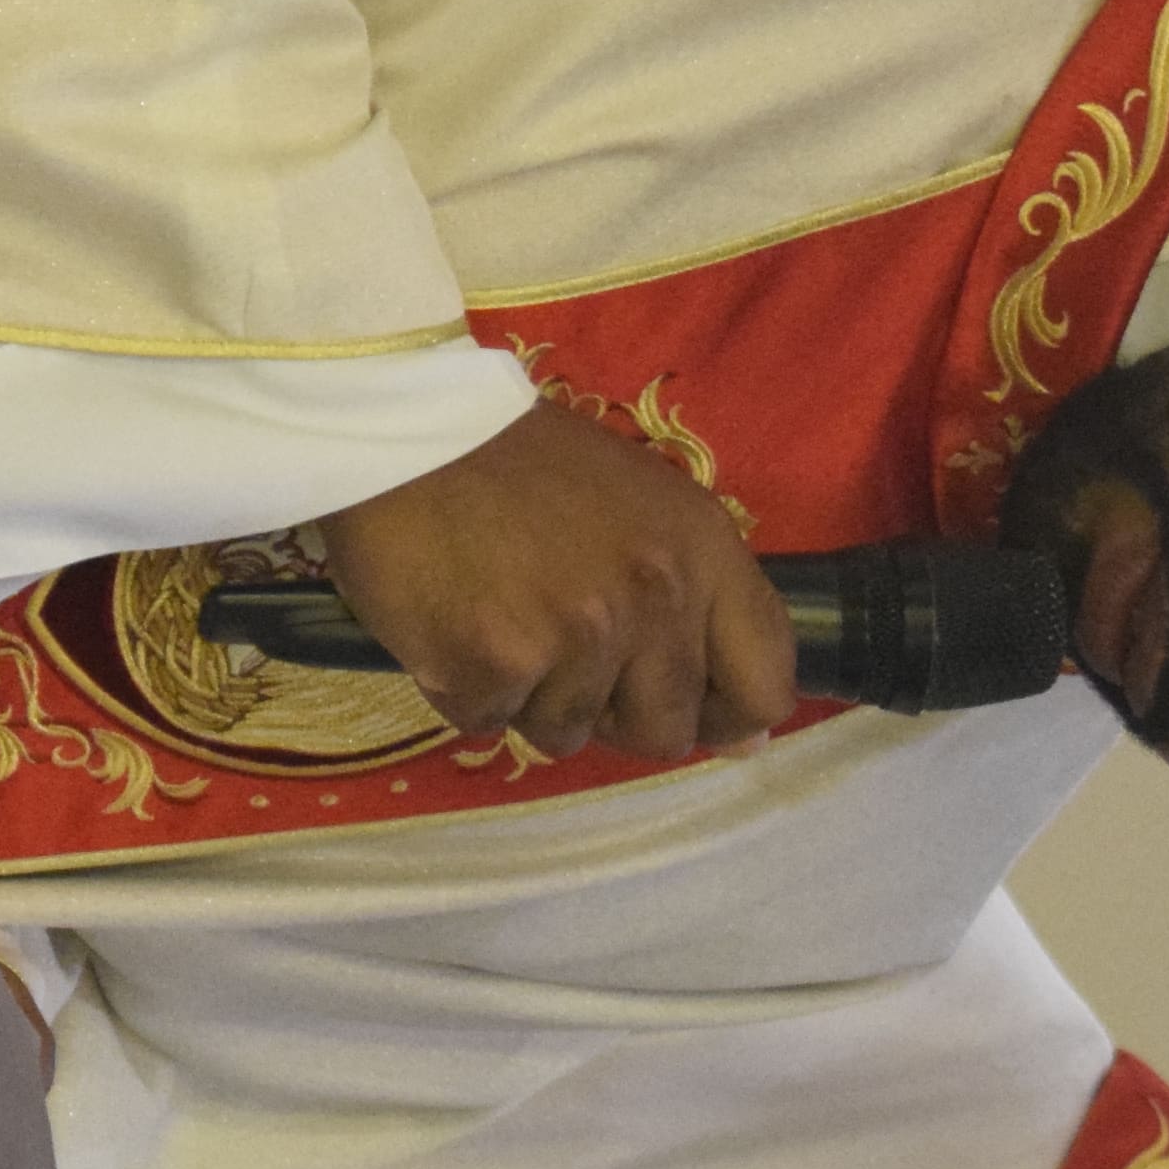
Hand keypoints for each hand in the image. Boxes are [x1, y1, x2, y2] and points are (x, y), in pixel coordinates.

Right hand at [312, 398, 795, 764]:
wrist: (403, 430)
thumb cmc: (526, 467)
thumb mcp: (646, 508)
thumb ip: (701, 606)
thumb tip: (749, 738)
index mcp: (702, 551)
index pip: (765, 682)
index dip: (729, 716)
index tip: (690, 712)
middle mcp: (653, 597)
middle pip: (666, 731)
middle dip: (616, 713)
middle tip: (565, 654)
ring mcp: (575, 636)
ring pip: (570, 733)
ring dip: (533, 697)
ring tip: (500, 617)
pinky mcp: (494, 665)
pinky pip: (491, 723)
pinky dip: (467, 689)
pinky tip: (451, 623)